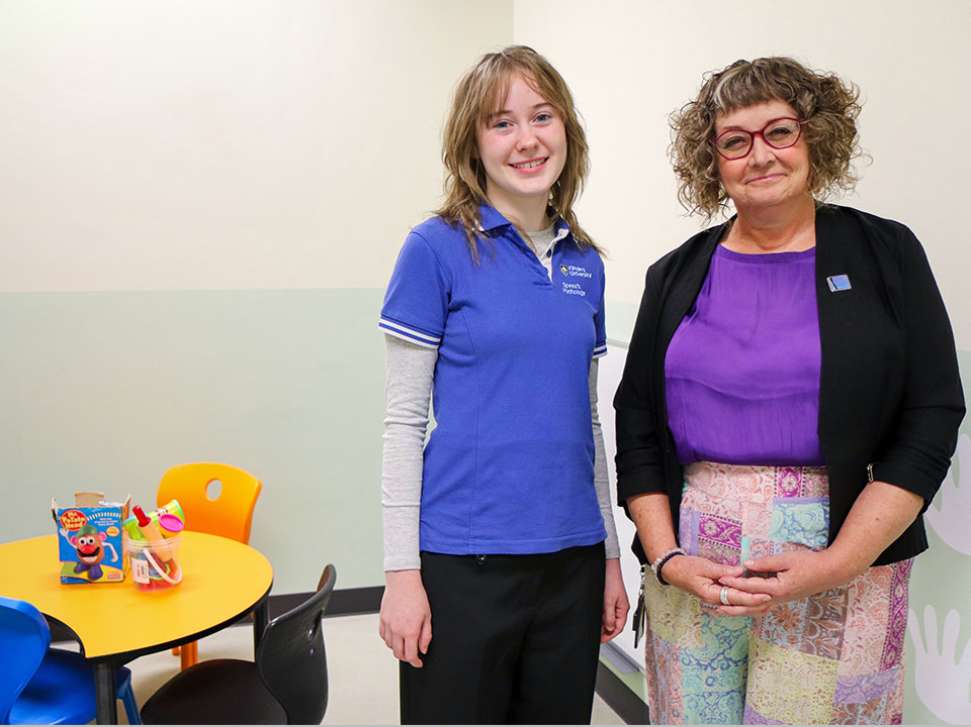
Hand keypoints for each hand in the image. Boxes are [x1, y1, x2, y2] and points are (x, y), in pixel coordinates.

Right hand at [378, 570, 431, 667]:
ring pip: (390, 646)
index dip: (415, 662)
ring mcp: (388, 625)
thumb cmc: (416, 596)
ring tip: (404, 644)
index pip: (410, 655)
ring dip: (397, 649)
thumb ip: (426, 636)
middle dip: (407, 657)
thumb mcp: (428, 617)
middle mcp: (397, 630)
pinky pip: (383, 636)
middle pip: (399, 654)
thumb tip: (423, 649)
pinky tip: (395, 637)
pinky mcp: (382, 619)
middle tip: (412, 655)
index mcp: (410, 631)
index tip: (418, 662)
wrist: (403, 582)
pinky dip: (389, 640)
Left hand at [601, 558, 628, 641]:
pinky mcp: (608, 599)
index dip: (610, 635)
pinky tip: (595, 617)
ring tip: (595, 628)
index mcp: (623, 608)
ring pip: (609, 618)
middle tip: (597, 636)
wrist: (607, 566)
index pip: (619, 627)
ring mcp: (614, 603)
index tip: (602, 640)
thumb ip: (609, 616)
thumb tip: (609, 628)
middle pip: (614, 624)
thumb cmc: (611, 580)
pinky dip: (601, 616)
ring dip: (603, 624)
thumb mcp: (609, 601)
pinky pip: (606, 612)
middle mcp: (619, 607)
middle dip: (606, 631)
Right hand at [662, 554, 770, 614]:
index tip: (767, 594)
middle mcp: (715, 599)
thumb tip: (742, 571)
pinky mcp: (717, 593)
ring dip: (752, 602)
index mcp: (712, 594)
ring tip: (769, 599)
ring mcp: (716, 598)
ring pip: (737, 603)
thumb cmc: (687, 567)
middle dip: (756, 601)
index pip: (736, 597)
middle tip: (774, 597)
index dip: (752, 596)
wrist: (673, 570)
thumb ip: (724, 571)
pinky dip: (744, 597)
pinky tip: (754, 596)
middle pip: (740, 603)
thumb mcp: (705, 566)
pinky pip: (733, 598)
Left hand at [717, 549, 853, 615]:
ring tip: (723, 612)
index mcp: (777, 588)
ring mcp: (781, 601)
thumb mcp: (786, 559)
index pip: (751, 586)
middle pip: (751, 605)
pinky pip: (763, 608)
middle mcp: (778, 598)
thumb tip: (747, 565)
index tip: (720, 579)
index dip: (734, 582)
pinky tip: (742, 609)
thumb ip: (765, 563)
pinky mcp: (783, 600)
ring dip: (739, 611)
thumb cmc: (808, 563)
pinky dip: (750, 610)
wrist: (829, 573)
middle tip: (715, 605)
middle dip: (732, 605)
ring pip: (756, 610)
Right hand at [908, 605, 970, 723]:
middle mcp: (947, 662)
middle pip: (949, 642)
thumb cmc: (955, 707)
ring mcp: (934, 659)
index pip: (967, 658)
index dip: (969, 648)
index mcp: (960, 673)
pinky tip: (911, 616)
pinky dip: (915, 629)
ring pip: (932, 638)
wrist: (940, 704)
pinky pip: (918, 642)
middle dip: (951, 629)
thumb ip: (968, 713)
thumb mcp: (964, 711)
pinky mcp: (923, 659)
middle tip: (954, 613)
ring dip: (931, 624)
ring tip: (929, 609)